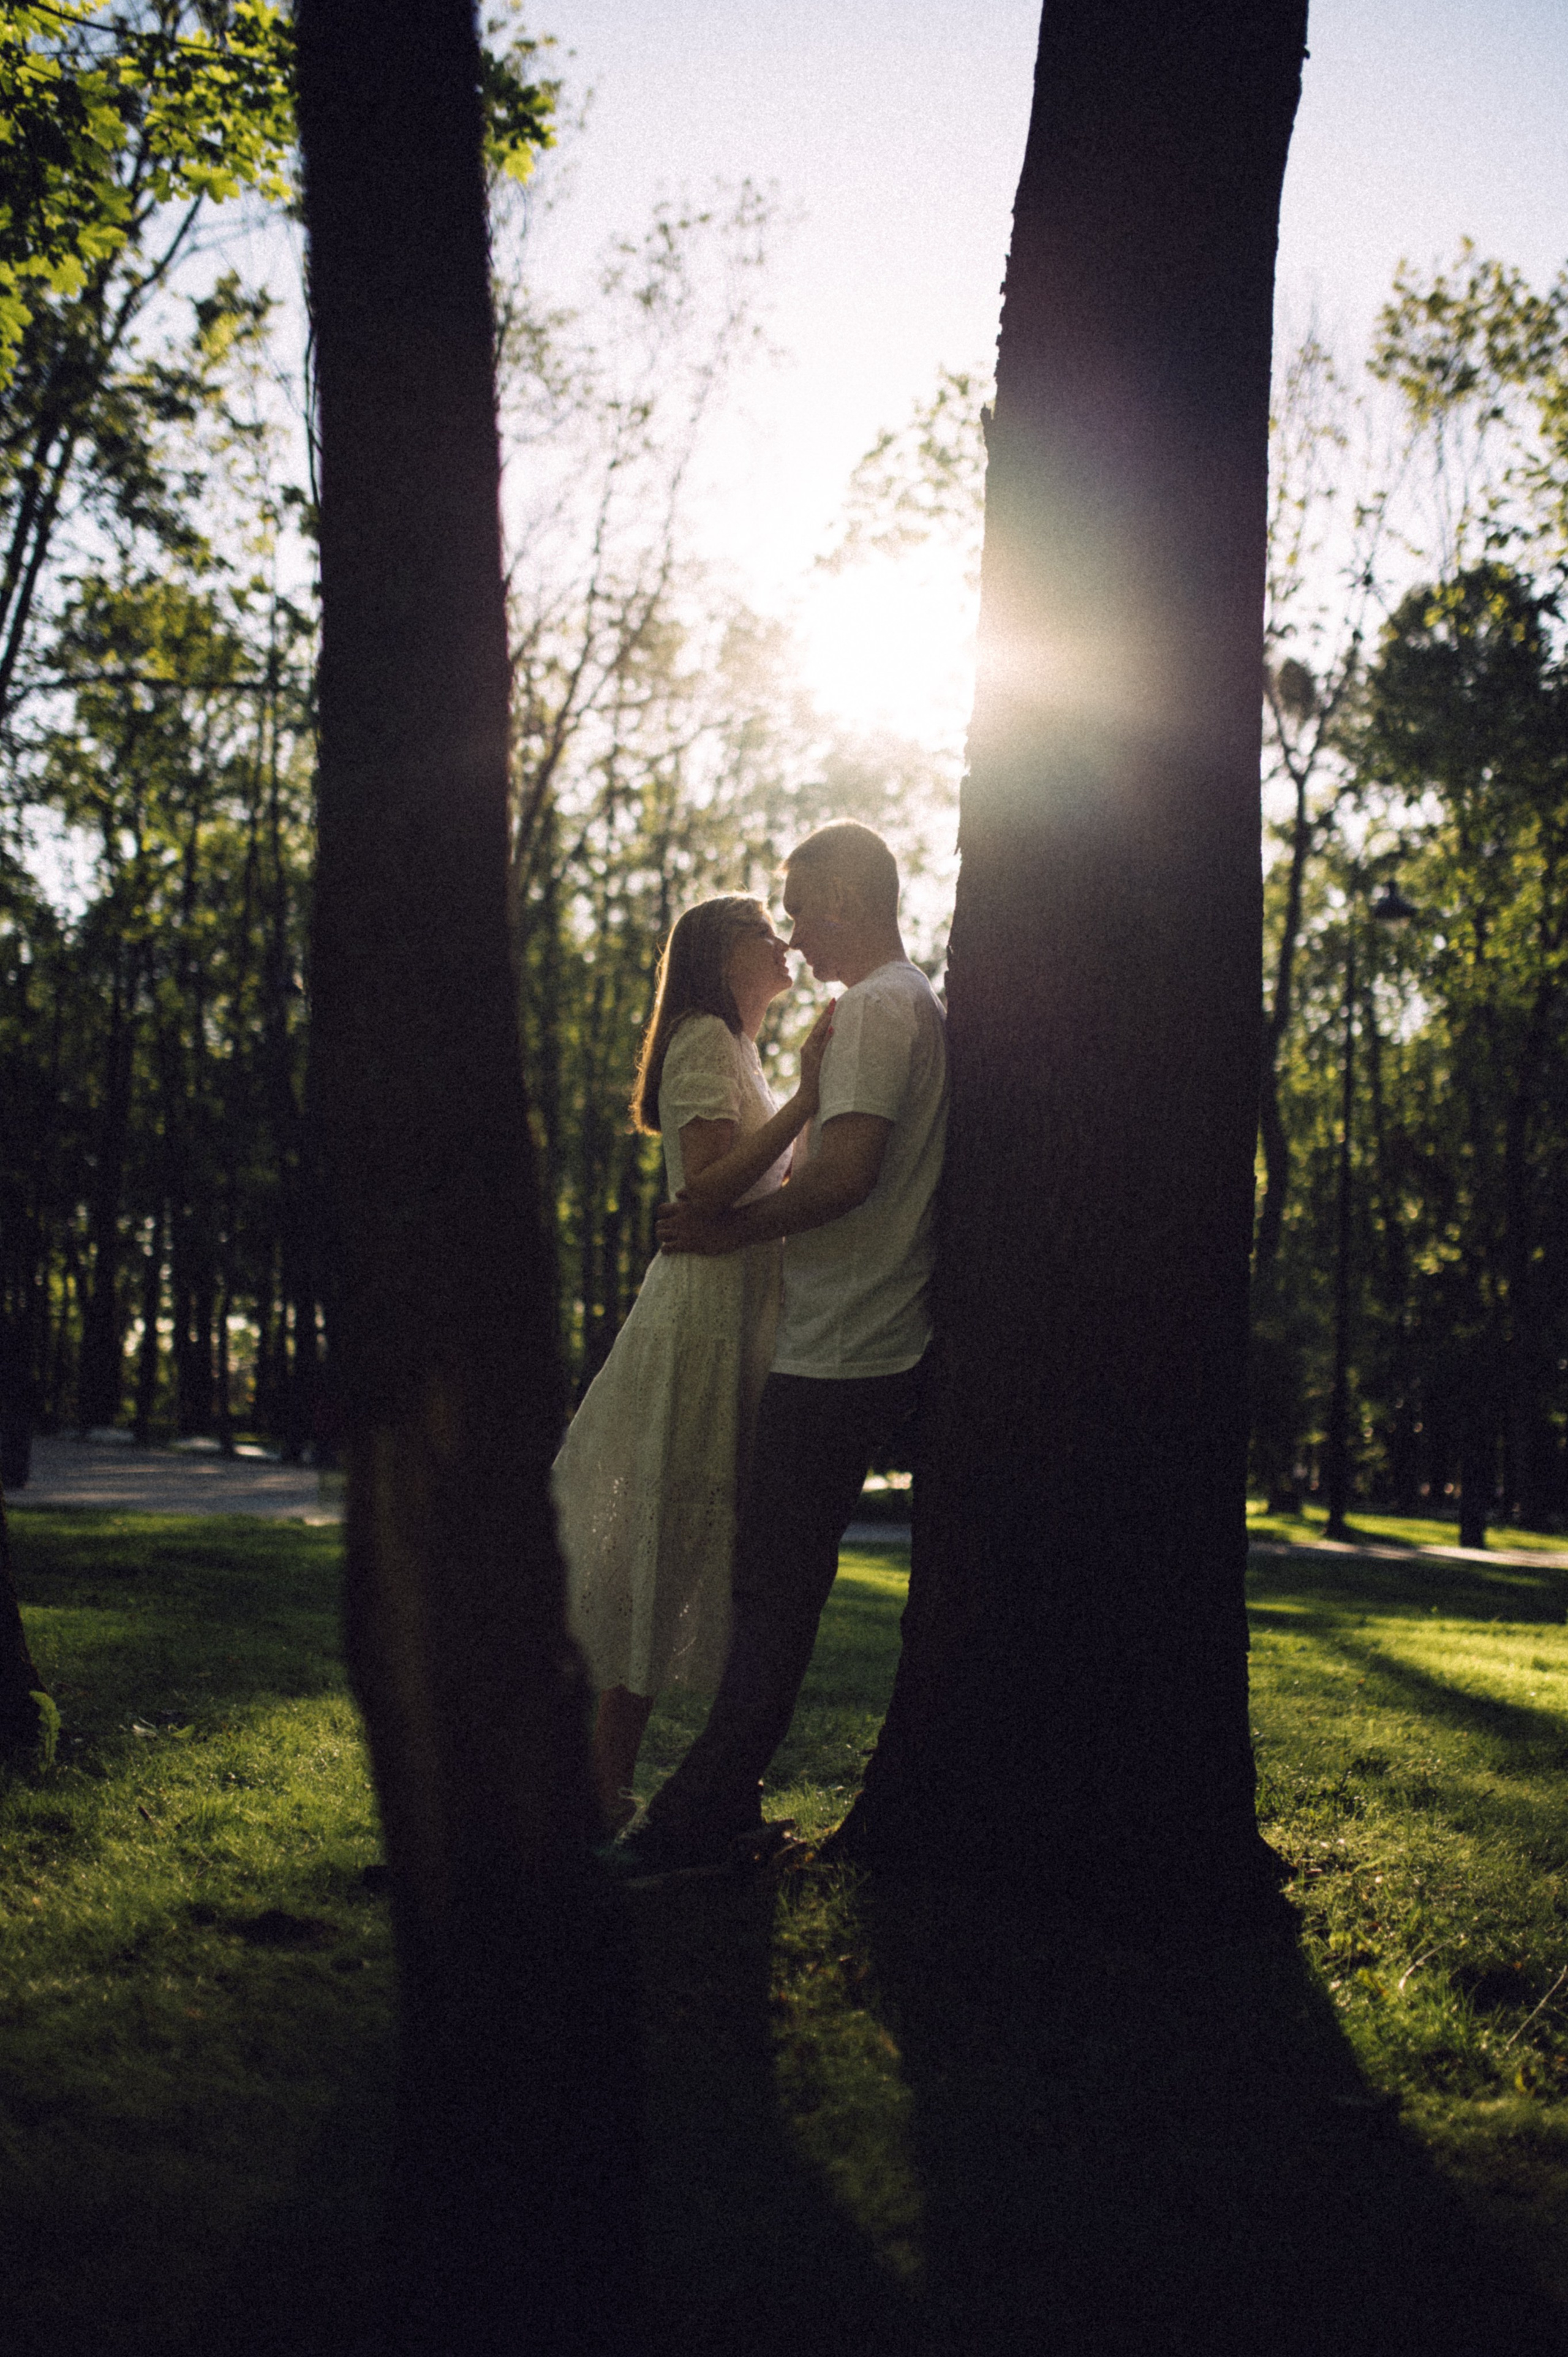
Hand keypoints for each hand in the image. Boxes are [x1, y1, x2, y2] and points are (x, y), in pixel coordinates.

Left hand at [657, 1193, 740, 1255]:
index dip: (663, 1216)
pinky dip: (666, 1250)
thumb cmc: (725, 1213)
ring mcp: (682, 1231)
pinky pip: (667, 1248)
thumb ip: (689, 1195)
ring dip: (664, 1239)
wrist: (735, 1226)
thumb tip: (676, 1194)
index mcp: (684, 1206)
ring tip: (670, 1242)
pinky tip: (671, 1251)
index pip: (661, 1210)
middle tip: (670, 1234)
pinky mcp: (686, 1244)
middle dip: (663, 1229)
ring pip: (660, 1235)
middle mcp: (680, 1218)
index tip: (669, 1220)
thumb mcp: (707, 1199)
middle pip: (659, 1224)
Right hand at [796, 1000, 835, 1115]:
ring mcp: (810, 1056)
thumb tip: (834, 1031)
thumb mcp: (821, 1062)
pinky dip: (827, 1038)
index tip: (833, 1003)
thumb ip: (825, 1048)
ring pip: (819, 1034)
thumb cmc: (816, 1083)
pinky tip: (832, 1028)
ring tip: (834, 1008)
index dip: (825, 1016)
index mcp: (809, 1048)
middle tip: (834, 999)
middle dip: (826, 1013)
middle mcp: (808, 1049)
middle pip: (818, 1028)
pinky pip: (822, 1048)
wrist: (806, 1099)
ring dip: (826, 1021)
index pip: (818, 1028)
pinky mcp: (814, 1063)